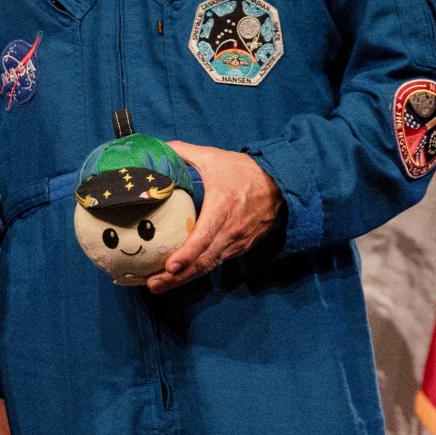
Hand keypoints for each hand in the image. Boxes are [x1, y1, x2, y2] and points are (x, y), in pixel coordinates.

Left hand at [144, 141, 282, 292]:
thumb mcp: (213, 157)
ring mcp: (237, 242)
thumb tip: (154, 149)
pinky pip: (216, 263)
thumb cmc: (243, 171)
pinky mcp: (239, 248)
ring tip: (157, 285)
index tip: (170, 266)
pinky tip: (177, 277)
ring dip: (184, 279)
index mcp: (223, 208)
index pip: (205, 236)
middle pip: (204, 261)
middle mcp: (231, 231)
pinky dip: (196, 272)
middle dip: (177, 277)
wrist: (282, 184)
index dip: (188, 253)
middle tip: (153, 285)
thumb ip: (182, 152)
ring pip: (209, 266)